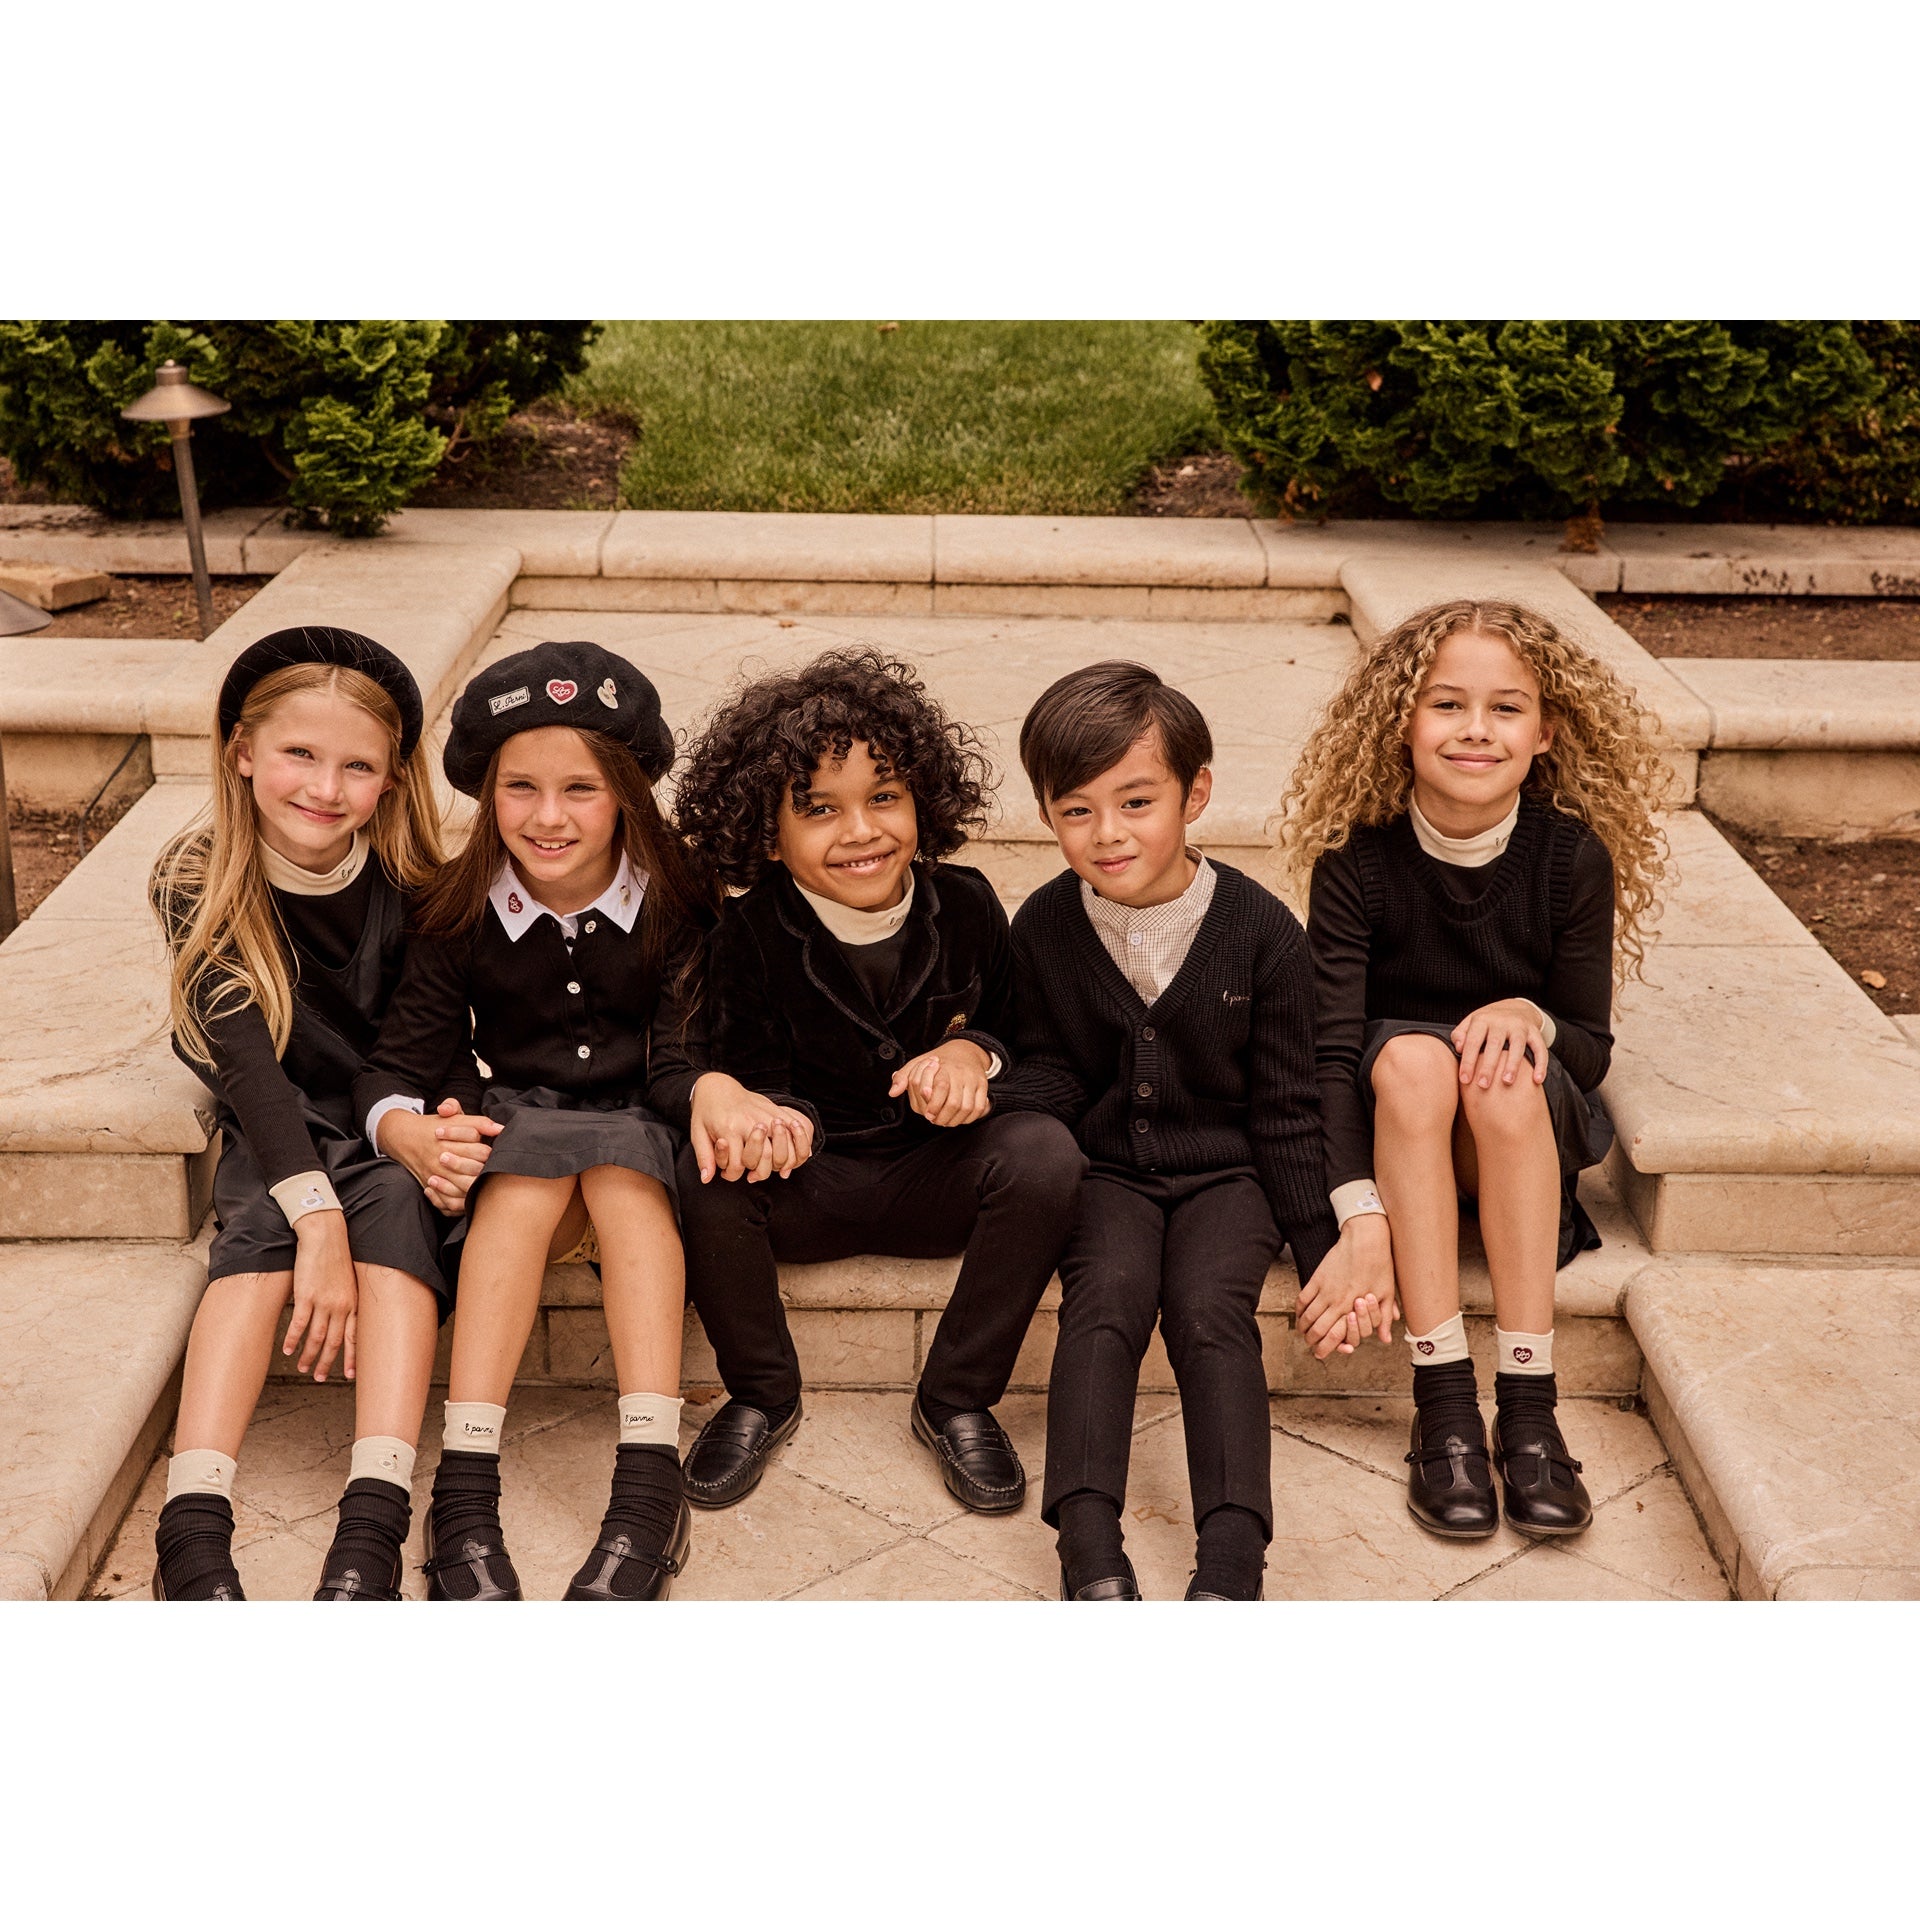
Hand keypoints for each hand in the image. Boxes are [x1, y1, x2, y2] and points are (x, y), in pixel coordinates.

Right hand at [285, 1209, 356, 1382]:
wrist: (325, 1236)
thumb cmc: (337, 1257)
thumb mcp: (349, 1281)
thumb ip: (347, 1301)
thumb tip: (343, 1317)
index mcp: (353, 1302)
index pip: (354, 1337)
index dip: (352, 1357)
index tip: (351, 1374)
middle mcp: (341, 1305)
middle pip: (334, 1342)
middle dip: (327, 1363)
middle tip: (320, 1378)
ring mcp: (323, 1302)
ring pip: (316, 1338)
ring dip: (308, 1356)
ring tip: (303, 1368)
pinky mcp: (306, 1296)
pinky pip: (298, 1325)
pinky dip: (292, 1340)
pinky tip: (287, 1350)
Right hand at [378, 1101, 504, 1214]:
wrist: (404, 1136)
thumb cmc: (435, 1126)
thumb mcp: (456, 1118)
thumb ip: (479, 1122)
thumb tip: (500, 1128)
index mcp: (451, 1141)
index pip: (481, 1151)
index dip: (490, 1152)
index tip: (490, 1151)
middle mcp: (442, 1159)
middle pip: (475, 1170)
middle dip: (485, 1169)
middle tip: (487, 1166)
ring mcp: (435, 1175)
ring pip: (464, 1188)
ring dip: (476, 1186)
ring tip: (480, 1180)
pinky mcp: (430, 1186)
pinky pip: (449, 1202)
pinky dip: (461, 1201)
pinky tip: (468, 1194)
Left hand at [690, 1073, 814, 1182]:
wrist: (717, 1086)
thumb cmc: (706, 1112)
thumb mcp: (697, 1133)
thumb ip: (704, 1157)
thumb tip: (706, 1179)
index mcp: (729, 1129)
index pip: (738, 1165)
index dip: (732, 1175)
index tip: (728, 1172)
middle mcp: (749, 1122)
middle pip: (765, 1158)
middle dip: (758, 1172)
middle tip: (750, 1172)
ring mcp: (765, 1115)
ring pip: (782, 1146)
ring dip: (778, 1162)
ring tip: (767, 1164)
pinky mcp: (774, 1110)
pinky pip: (792, 1131)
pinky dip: (795, 1145)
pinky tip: (787, 1153)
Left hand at [889, 1039, 991, 1126]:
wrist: (964, 1051)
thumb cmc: (938, 1062)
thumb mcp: (917, 1064)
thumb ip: (903, 1077)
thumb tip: (892, 1092)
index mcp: (943, 1066)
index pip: (941, 1086)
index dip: (933, 1104)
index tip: (927, 1115)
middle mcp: (960, 1073)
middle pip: (954, 1102)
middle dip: (943, 1117)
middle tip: (935, 1121)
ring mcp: (974, 1080)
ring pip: (967, 1108)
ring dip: (955, 1120)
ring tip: (946, 1121)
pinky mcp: (983, 1087)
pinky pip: (979, 1108)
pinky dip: (969, 1118)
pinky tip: (959, 1118)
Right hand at [1296, 1215, 1397, 1360]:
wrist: (1365, 1238)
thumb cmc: (1379, 1264)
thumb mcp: (1387, 1293)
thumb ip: (1383, 1318)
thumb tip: (1385, 1339)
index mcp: (1352, 1307)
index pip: (1335, 1334)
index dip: (1327, 1347)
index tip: (1322, 1353)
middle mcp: (1335, 1300)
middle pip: (1317, 1329)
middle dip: (1313, 1342)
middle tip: (1311, 1347)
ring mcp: (1324, 1289)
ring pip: (1307, 1315)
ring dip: (1304, 1328)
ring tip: (1304, 1334)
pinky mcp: (1317, 1277)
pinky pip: (1302, 1298)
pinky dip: (1299, 1310)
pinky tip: (1300, 1315)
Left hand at [1451, 999, 1548, 1089]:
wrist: (1515, 1007)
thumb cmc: (1487, 1023)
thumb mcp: (1470, 1023)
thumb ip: (1460, 1035)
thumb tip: (1458, 1048)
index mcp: (1482, 1020)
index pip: (1473, 1041)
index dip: (1468, 1061)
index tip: (1464, 1080)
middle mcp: (1501, 1021)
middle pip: (1494, 1044)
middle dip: (1488, 1066)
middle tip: (1483, 1085)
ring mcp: (1520, 1026)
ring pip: (1518, 1045)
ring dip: (1513, 1064)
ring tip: (1507, 1082)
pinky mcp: (1535, 1032)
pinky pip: (1540, 1048)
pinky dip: (1540, 1064)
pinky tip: (1537, 1080)